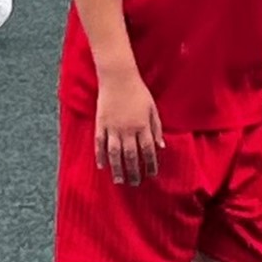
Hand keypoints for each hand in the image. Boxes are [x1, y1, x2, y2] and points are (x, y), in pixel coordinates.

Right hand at [95, 70, 163, 185]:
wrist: (118, 77)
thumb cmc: (138, 91)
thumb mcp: (152, 108)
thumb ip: (156, 128)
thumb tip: (161, 146)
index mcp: (142, 126)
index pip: (148, 150)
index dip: (150, 164)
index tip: (151, 175)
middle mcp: (128, 129)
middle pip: (131, 156)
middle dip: (134, 172)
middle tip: (135, 183)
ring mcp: (112, 127)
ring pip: (115, 154)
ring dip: (117, 169)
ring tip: (119, 180)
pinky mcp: (100, 123)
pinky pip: (99, 143)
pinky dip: (100, 155)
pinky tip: (102, 166)